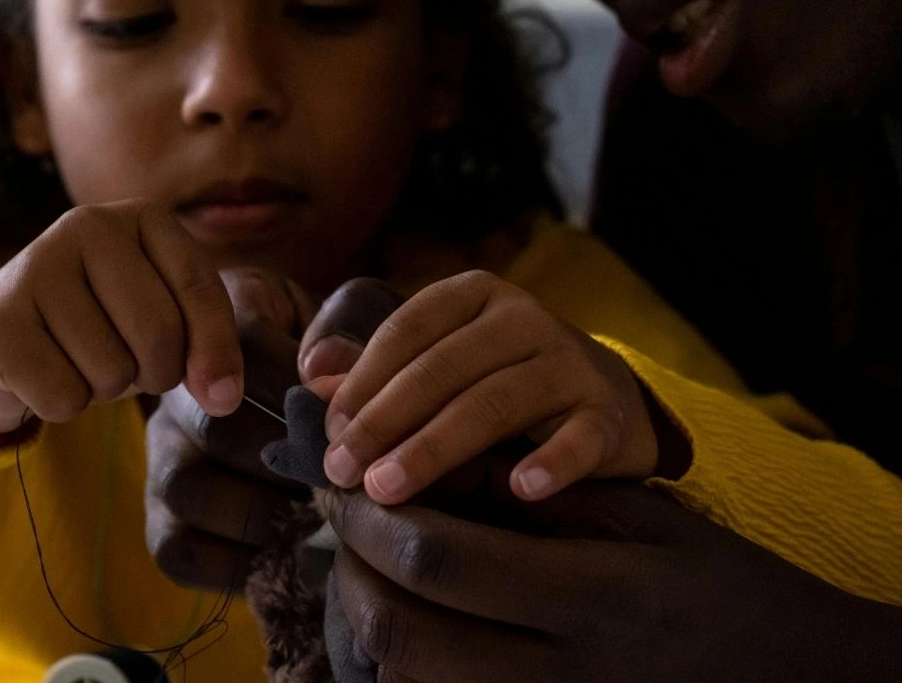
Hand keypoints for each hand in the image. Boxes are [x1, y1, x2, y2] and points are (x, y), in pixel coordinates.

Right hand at [0, 198, 243, 444]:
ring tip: (79, 359)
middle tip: (131, 366)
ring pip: (112, 370)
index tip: (222, 395)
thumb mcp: (162, 317)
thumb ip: (206, 345)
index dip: (216, 350)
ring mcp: (35, 267)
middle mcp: (86, 226)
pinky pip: (64, 396)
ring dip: (104, 388)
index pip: (199, 286)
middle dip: (156, 373)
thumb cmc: (98, 325)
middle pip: (159, 332)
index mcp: (142, 217)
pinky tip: (44, 373)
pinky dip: (62, 405)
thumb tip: (224, 397)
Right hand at [144, 275, 400, 588]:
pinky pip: (181, 552)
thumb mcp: (344, 318)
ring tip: (316, 513)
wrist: (296, 409)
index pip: (245, 348)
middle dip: (289, 457)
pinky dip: (238, 562)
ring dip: (265, 510)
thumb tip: (321, 368)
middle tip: (339, 474)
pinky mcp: (160, 521)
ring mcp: (160, 457)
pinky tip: (287, 548)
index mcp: (217, 323)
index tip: (339, 410)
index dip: (300, 382)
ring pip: (189, 490)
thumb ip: (346, 325)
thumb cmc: (330, 358)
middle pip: (215, 425)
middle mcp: (172, 390)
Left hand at [321, 270, 658, 503]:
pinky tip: (521, 489)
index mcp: (472, 295)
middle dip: (384, 422)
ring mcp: (569, 363)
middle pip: (441, 368)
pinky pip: (579, 438)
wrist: (605, 402)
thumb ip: (377, 369)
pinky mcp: (607, 414)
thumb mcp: (438, 364)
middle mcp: (523, 318)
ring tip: (389, 489)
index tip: (328, 434)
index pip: (405, 330)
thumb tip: (312, 376)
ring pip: (494, 402)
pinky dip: (552, 462)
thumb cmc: (497, 382)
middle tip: (342, 472)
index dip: (362, 382)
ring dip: (435, 448)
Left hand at [323, 451, 901, 681]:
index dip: (370, 516)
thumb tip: (430, 463)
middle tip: (337, 516)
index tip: (344, 477)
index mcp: (589, 597)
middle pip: (402, 630)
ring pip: (406, 681)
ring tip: (361, 561)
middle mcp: (560, 672)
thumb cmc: (709, 579)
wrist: (785, 675)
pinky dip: (399, 663)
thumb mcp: (638, 515)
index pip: (437, 558)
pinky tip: (403, 614)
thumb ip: (538, 488)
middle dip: (349, 566)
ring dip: (363, 616)